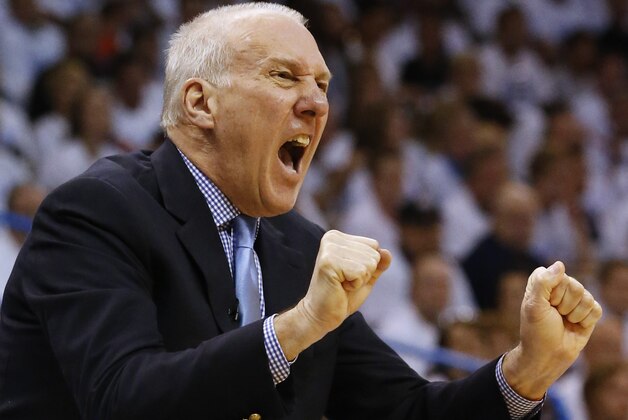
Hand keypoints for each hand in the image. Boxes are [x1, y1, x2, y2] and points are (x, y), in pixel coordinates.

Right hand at [274, 230, 390, 358]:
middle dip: (365, 273)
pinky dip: (355, 285)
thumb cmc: (343, 296)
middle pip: (373, 254)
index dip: (368, 265)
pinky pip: (360, 272)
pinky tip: (339, 287)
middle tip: (345, 281)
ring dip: (360, 280)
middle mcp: (332, 238)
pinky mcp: (329, 262)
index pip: (374, 245)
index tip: (349, 274)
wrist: (321, 315)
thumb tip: (387, 252)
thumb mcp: (366, 277)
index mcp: (338, 237)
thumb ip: (378, 264)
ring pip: (369, 263)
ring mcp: (330, 249)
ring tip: (341, 284)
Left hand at [503, 261, 602, 399]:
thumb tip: (560, 264)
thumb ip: (543, 283)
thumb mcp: (534, 306)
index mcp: (542, 281)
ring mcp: (575, 299)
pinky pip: (596, 309)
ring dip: (574, 314)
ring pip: (587, 297)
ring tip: (564, 321)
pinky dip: (586, 321)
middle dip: (564, 305)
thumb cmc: (536, 330)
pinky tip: (575, 326)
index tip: (544, 304)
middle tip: (554, 315)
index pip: (557, 274)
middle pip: (575, 285)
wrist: (547, 355)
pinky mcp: (588, 312)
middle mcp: (560, 287)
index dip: (552, 292)